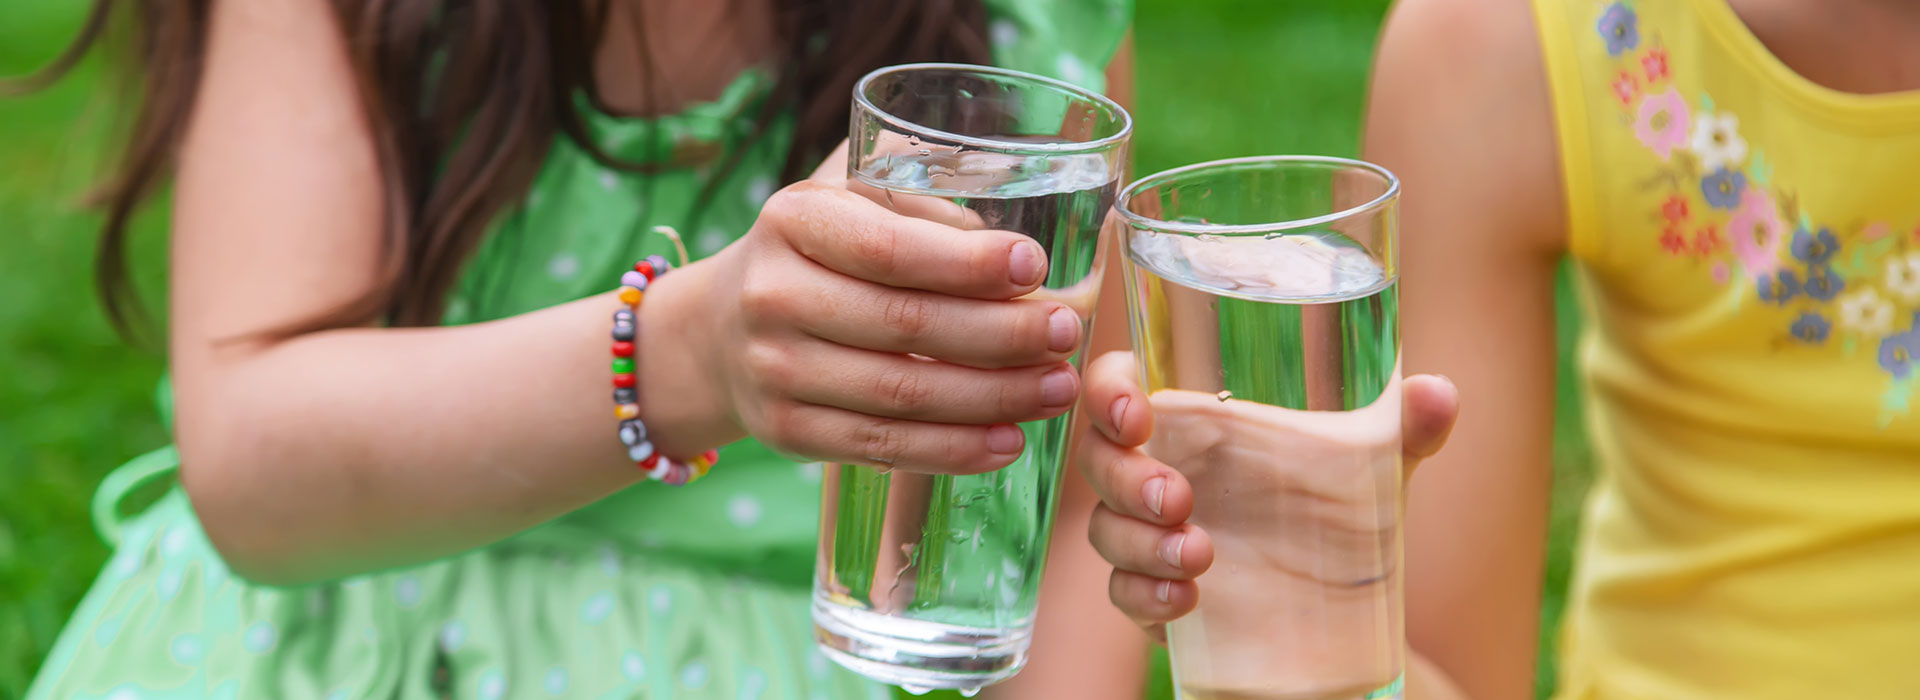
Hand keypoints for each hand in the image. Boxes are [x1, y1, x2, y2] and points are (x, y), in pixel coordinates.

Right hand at [666, 146, 1084, 473]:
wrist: (720, 331)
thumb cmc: (817, 255)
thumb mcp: (849, 204)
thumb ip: (922, 208)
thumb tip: (1021, 257)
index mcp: (793, 221)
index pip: (889, 250)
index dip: (968, 264)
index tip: (1035, 267)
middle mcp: (773, 296)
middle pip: (907, 326)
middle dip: (1003, 334)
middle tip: (1067, 334)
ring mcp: (774, 372)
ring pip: (902, 395)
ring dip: (994, 397)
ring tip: (1057, 389)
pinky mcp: (786, 433)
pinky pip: (882, 447)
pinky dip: (953, 450)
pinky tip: (1008, 441)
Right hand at [1077, 351, 1459, 640]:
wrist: (1344, 608)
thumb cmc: (1340, 509)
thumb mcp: (1377, 466)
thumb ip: (1405, 428)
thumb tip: (1439, 393)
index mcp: (1194, 422)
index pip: (1120, 385)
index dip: (1109, 390)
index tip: (1139, 412)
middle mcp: (1161, 470)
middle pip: (1099, 458)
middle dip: (1124, 475)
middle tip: (1180, 497)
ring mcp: (1150, 535)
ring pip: (1105, 528)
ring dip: (1139, 540)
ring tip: (1201, 555)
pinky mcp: (1155, 594)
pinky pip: (1123, 592)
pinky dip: (1145, 594)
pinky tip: (1186, 599)